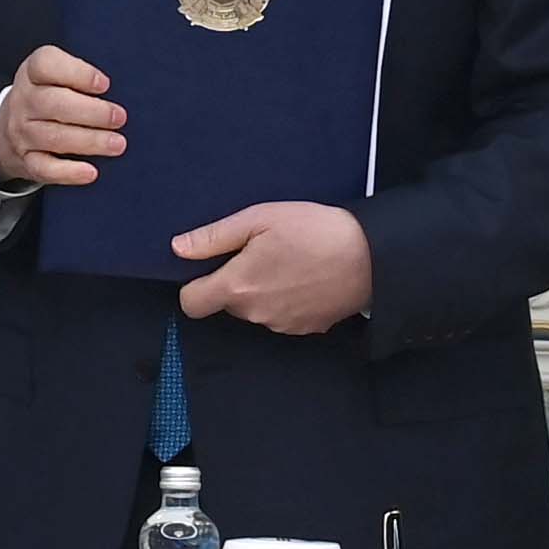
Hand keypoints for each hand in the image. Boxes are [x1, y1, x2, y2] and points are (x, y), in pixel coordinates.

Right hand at [0, 47, 124, 191]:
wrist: (6, 128)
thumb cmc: (47, 96)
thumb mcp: (54, 76)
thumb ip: (80, 77)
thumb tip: (123, 90)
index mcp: (32, 73)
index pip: (46, 65)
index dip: (77, 73)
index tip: (105, 84)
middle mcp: (23, 101)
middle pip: (53, 103)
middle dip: (91, 112)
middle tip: (119, 118)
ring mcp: (22, 132)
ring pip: (53, 137)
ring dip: (89, 141)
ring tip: (117, 144)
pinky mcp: (25, 160)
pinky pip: (44, 168)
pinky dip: (68, 172)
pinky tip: (91, 172)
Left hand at [173, 200, 372, 335]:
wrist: (370, 256)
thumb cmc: (312, 230)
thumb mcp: (259, 219)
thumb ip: (214, 237)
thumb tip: (178, 249)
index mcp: (237, 287)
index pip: (191, 304)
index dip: (194, 286)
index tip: (210, 268)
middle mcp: (255, 314)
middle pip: (226, 304)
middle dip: (235, 282)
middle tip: (261, 252)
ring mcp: (281, 325)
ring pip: (255, 310)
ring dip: (262, 291)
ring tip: (288, 262)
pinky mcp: (306, 329)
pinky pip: (281, 316)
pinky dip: (286, 301)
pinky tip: (305, 278)